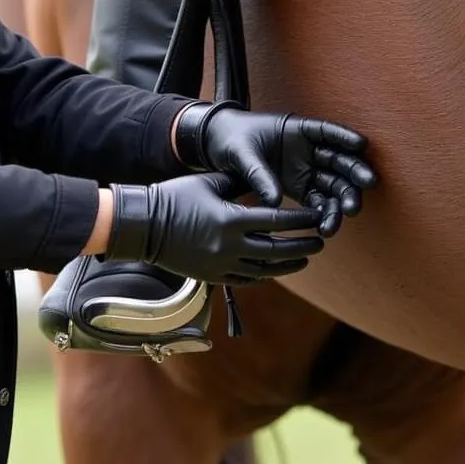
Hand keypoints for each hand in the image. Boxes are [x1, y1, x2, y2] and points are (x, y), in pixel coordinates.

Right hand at [105, 172, 323, 284]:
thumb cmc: (175, 197)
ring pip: (265, 270)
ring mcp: (221, 265)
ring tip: (304, 259)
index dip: (301, 221)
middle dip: (302, 246)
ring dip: (288, 265)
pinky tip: (276, 268)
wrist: (144, 226)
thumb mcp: (211, 183)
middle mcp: (230, 246)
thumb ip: (241, 184)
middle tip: (320, 241)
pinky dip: (265, 275)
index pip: (277, 222)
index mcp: (231, 219)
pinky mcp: (213, 277)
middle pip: (277, 250)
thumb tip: (268, 183)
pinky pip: (247, 280)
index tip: (317, 216)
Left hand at [174, 102, 377, 235]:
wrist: (219, 151)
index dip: (344, 137)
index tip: (360, 144)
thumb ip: (259, 174)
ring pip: (333, 184)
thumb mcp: (242, 153)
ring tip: (346, 215)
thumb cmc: (232, 141)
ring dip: (342, 199)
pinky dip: (324, 213)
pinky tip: (327, 226)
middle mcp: (308, 150)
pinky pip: (318, 201)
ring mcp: (307, 170)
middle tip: (367, 185)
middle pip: (338, 160)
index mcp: (297, 130)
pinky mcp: (302, 188)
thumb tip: (274, 201)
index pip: (326, 131)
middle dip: (354, 173)